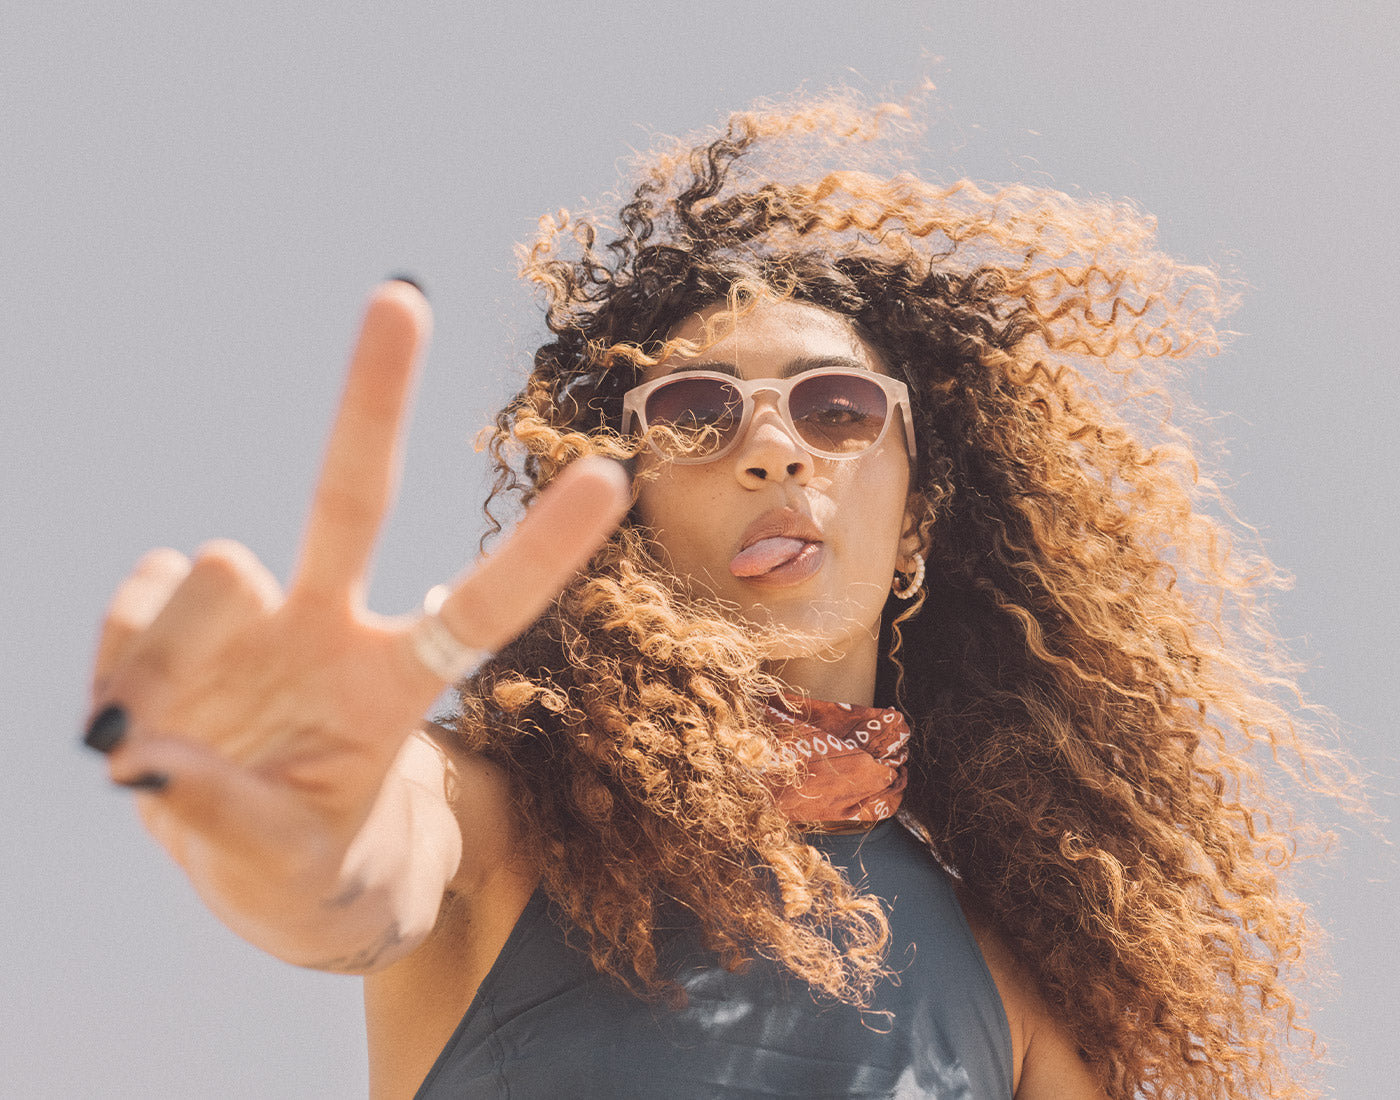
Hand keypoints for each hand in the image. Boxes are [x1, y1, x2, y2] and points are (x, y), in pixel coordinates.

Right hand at [84, 280, 629, 905]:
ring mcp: (252, 616)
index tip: (609, 476)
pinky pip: (140, 592)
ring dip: (178, 653)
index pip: (482, 608)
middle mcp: (332, 626)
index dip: (541, 549)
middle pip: (356, 496)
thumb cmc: (298, 860)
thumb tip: (138, 752)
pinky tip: (136, 712)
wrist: (242, 859)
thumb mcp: (281, 868)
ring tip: (156, 742)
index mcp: (395, 685)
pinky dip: (124, 656)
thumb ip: (222, 818)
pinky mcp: (171, 614)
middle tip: (404, 295)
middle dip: (374, 399)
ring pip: (216, 569)